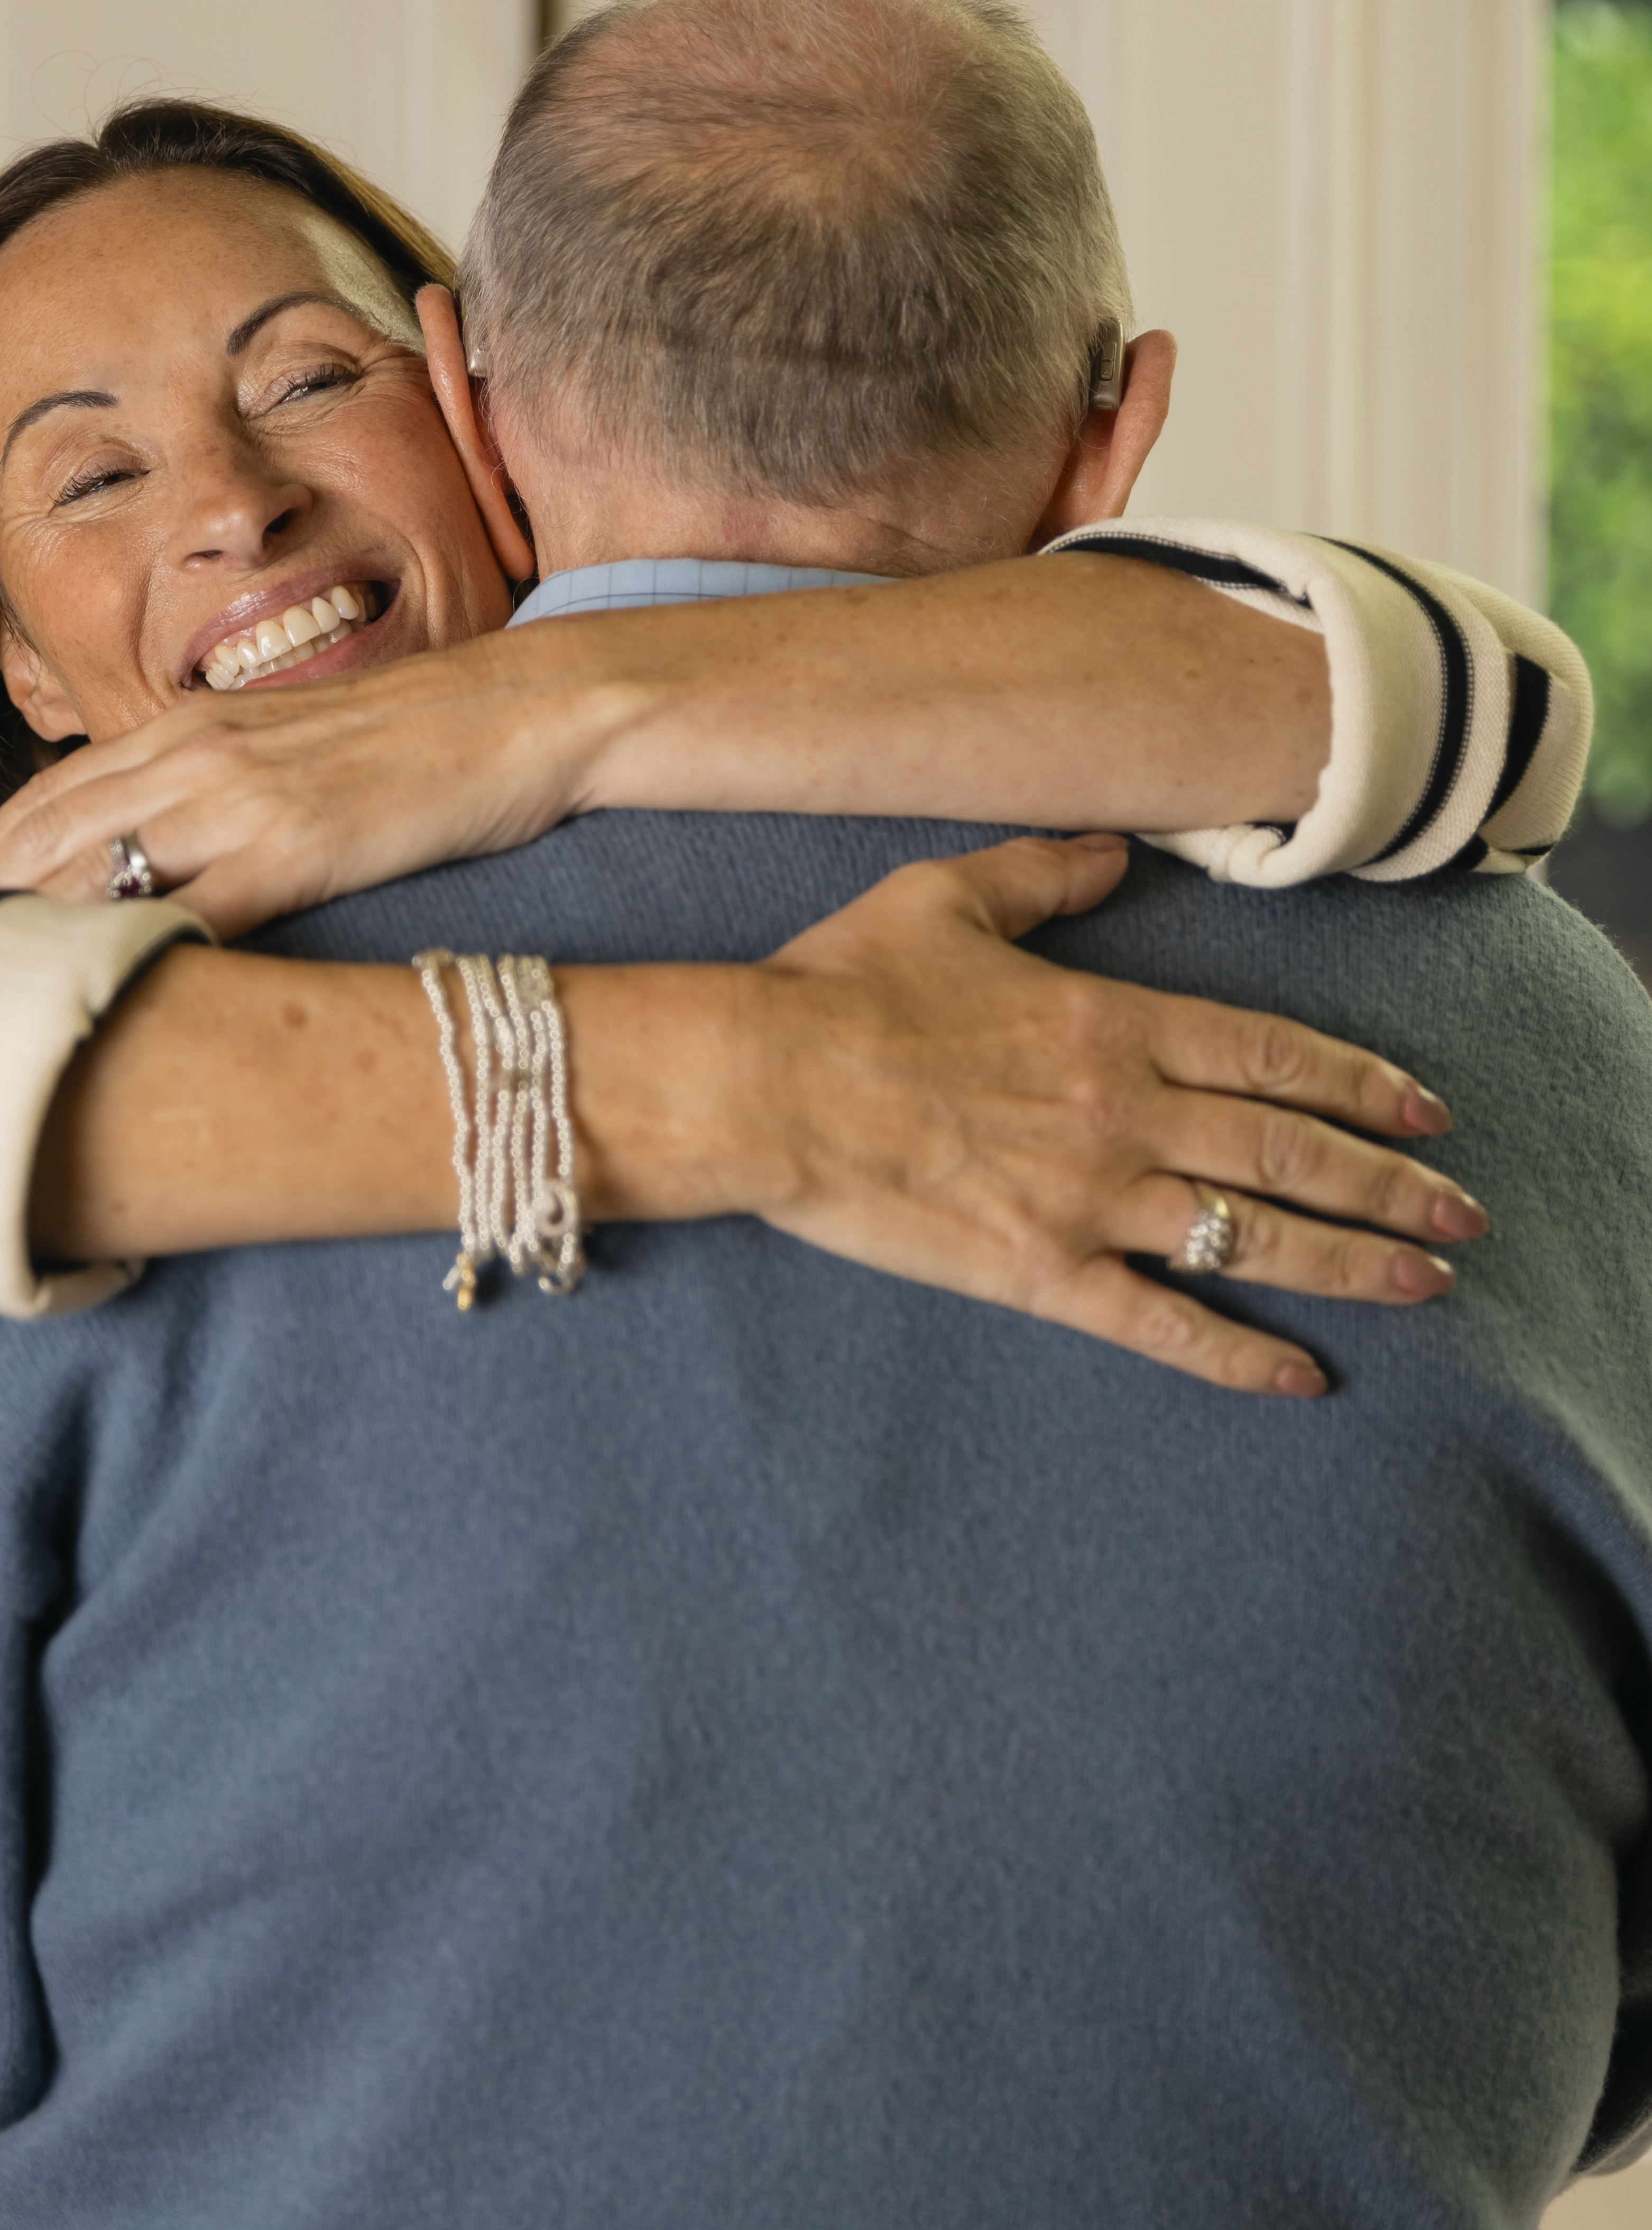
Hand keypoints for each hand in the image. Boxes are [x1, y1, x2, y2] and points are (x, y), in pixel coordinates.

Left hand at [0, 639, 603, 931]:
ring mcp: (243, 798)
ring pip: (91, 870)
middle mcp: (195, 754)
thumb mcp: (296, 756)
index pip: (45, 800)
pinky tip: (91, 1003)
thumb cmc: (421, 745)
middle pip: (40, 837)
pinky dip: (130, 956)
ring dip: (23, 938)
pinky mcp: (298, 846)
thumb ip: (223, 797)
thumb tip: (169, 865)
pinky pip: (192, 911)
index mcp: (190, 729)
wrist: (526, 710)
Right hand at [745, 835, 1485, 1396]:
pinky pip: (1161, 1323)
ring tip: (1425, 1284)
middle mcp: (1125, 1112)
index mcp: (1113, 1021)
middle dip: (1392, 1183)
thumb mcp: (949, 896)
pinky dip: (1238, 1354)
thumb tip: (1111, 851)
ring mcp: (1089, 1198)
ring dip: (1352, 1262)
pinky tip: (1301, 1378)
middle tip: (1463, 1214)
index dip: (1362, 1084)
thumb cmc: (844, 984)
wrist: (765, 1079)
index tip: (1425, 1111)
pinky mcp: (1040, 1270)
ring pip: (1252, 1235)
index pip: (1274, 1056)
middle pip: (1291, 1150)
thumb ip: (1045, 873)